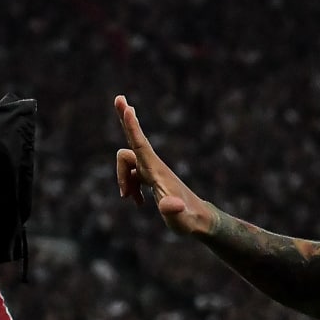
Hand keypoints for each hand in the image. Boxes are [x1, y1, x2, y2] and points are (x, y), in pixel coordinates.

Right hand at [114, 95, 215, 236]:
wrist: (200, 221)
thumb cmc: (190, 220)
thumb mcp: (180, 220)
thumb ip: (174, 212)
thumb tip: (171, 205)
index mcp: (157, 170)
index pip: (140, 145)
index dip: (132, 127)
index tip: (127, 106)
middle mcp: (154, 166)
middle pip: (133, 140)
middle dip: (125, 121)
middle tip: (119, 97)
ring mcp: (152, 171)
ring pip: (127, 164)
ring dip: (123, 180)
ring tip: (131, 200)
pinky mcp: (151, 178)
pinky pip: (131, 175)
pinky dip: (129, 188)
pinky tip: (138, 203)